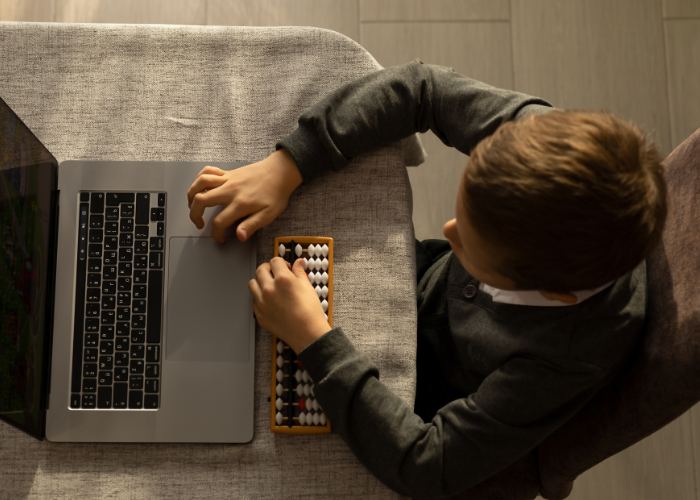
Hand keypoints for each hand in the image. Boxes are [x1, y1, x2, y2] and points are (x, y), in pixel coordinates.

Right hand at [187, 149, 302, 242]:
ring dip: (191, 195)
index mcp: (240, 204)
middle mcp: (230, 190)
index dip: (216, 234)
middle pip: (201, 200)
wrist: (280, 172)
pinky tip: (201, 187)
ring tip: (193, 206)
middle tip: (199, 224)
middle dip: (194, 215)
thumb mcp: (269, 214)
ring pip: (200, 183)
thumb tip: (239, 236)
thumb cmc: (276, 193)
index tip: (220, 238)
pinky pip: (207, 171)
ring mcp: (227, 179)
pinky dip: (200, 178)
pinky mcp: (228, 173)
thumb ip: (252, 225)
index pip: (219, 222)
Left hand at [248, 257, 331, 352]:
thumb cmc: (310, 311)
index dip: (281, 262)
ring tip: (270, 285)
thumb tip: (299, 262)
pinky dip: (260, 297)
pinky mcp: (259, 314)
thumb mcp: (307, 287)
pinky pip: (254, 300)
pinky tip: (270, 300)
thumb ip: (300, 272)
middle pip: (260, 270)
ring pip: (252, 284)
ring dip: (260, 281)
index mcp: (282, 279)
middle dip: (268, 268)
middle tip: (275, 273)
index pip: (275, 261)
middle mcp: (269, 289)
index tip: (285, 267)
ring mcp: (261, 302)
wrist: (307, 333)